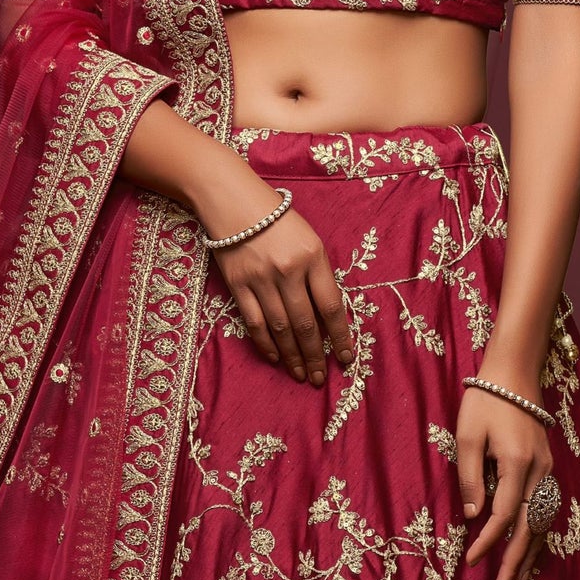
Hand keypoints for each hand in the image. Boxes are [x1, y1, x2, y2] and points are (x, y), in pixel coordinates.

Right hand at [204, 186, 354, 386]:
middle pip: (306, 324)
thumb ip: (319, 274)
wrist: (233, 201)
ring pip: (280, 329)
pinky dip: (266, 344)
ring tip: (301, 374)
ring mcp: (260, 279)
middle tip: (320, 378)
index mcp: (312, 257)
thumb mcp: (309, 239)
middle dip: (316, 356)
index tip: (346, 358)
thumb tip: (328, 317)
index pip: (331, 307)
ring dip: (293, 356)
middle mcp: (288, 270)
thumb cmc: (277, 219)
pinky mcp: (237, 284)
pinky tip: (276, 358)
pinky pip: (254, 323)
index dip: (341, 337)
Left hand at [456, 362, 555, 579]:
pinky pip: (546, 510)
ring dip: (531, 553)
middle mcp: (540, 471)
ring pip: (543, 522)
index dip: (487, 542)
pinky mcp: (548, 468)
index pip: (504, 515)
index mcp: (518, 463)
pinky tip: (530, 551)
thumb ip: (471, 478)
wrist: (514, 374)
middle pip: (530, 527)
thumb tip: (475, 517)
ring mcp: (548, 470)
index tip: (470, 561)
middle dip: (516, 561)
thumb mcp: (467, 436)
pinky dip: (539, 534)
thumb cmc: (485, 402)